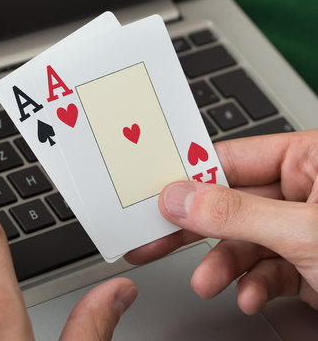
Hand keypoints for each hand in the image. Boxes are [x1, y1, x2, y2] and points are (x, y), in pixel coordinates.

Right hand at [125, 130, 317, 313]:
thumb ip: (238, 214)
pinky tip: (250, 295)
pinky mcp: (305, 264)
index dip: (190, 178)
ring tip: (209, 283)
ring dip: (223, 267)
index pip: (233, 160)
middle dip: (195, 230)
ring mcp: (302, 230)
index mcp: (310, 161)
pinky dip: (253, 285)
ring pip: (244, 242)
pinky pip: (265, 269)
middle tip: (154, 240)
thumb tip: (181, 199)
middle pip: (230, 205)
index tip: (156, 195)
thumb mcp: (306, 231)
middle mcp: (304, 191)